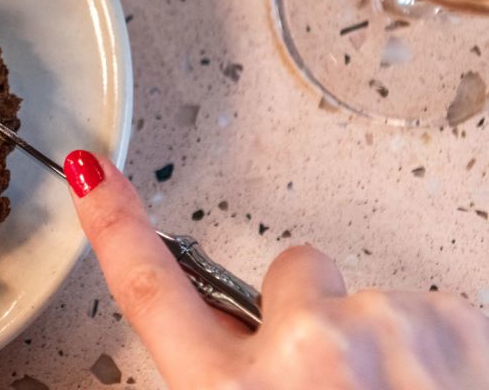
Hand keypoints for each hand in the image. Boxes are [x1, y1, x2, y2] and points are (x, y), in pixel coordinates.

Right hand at [63, 150, 488, 388]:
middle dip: (317, 311)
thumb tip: (237, 337)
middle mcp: (301, 352)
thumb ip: (231, 381)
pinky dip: (443, 350)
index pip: (149, 289)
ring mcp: (382, 329)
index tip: (93, 176)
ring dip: (387, 343)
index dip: (115, 224)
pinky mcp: (453, 321)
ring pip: (372, 299)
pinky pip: (432, 311)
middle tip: (344, 384)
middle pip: (295, 275)